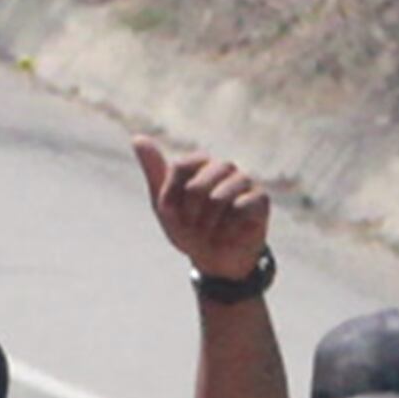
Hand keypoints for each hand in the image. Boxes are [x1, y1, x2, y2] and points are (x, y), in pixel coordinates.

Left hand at [135, 135, 271, 283]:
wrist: (215, 259)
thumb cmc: (189, 229)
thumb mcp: (165, 204)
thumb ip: (154, 171)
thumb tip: (137, 138)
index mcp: (200, 163)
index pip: (180, 167)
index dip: (171, 197)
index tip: (173, 214)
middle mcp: (224, 167)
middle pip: (196, 186)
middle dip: (189, 216)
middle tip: (194, 228)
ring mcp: (244, 181)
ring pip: (217, 199)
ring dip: (207, 226)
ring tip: (210, 233)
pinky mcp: (260, 198)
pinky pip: (239, 210)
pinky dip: (227, 230)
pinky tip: (229, 235)